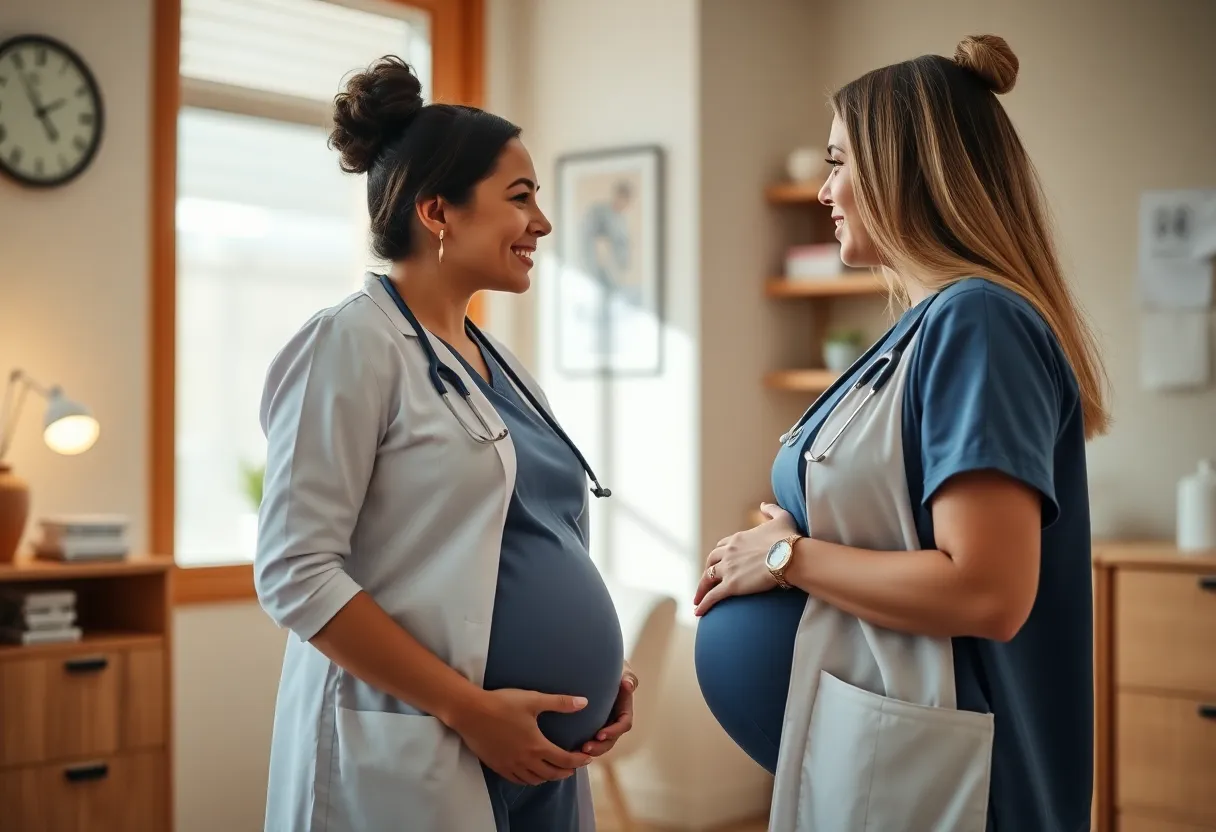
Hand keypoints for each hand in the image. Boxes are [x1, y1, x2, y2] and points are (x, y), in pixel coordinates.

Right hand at [449, 688, 593, 785]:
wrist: (471, 712)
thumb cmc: (502, 704)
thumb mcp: (534, 699)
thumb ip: (560, 702)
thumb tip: (584, 702)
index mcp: (537, 745)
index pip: (564, 760)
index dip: (578, 761)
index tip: (586, 759)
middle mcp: (525, 760)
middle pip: (552, 774)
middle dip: (566, 772)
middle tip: (573, 767)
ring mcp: (510, 765)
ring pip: (535, 780)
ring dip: (548, 777)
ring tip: (554, 770)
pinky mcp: (498, 766)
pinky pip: (517, 780)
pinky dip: (529, 779)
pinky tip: (531, 773)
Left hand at [580, 667, 637, 756]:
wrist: (600, 669)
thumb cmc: (614, 670)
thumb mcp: (623, 671)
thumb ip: (628, 677)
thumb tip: (627, 684)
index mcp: (624, 710)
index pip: (623, 725)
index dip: (613, 731)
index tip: (600, 734)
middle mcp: (615, 721)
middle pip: (611, 739)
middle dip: (600, 746)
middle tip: (585, 748)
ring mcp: (603, 725)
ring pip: (600, 744)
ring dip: (591, 750)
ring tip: (577, 752)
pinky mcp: (591, 726)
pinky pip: (588, 739)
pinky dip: (581, 746)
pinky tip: (568, 749)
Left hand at [693, 502, 797, 616]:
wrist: (790, 556)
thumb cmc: (788, 538)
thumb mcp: (782, 518)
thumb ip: (771, 510)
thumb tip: (763, 504)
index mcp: (738, 539)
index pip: (722, 547)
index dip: (719, 555)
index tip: (718, 562)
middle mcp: (729, 552)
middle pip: (711, 561)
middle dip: (707, 570)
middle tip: (705, 580)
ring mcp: (728, 568)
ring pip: (707, 578)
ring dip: (701, 589)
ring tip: (697, 599)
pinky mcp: (731, 584)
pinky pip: (713, 596)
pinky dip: (704, 604)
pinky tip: (698, 613)